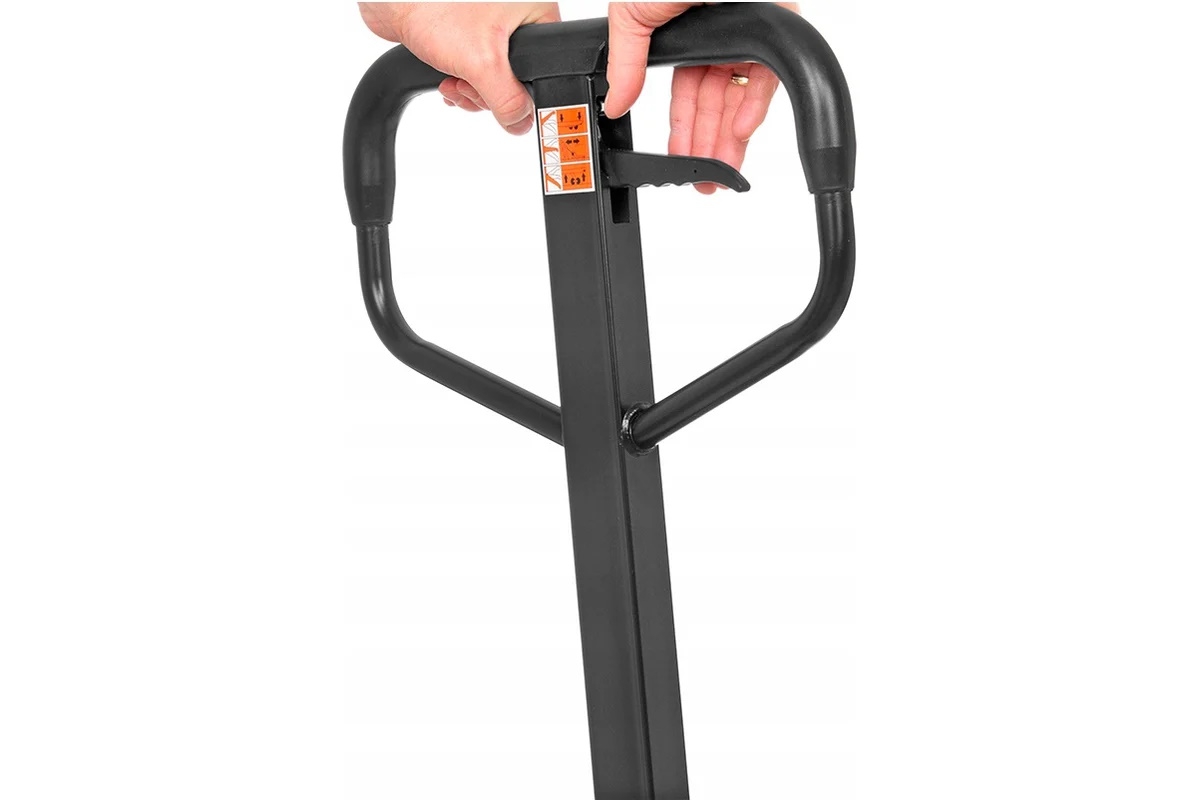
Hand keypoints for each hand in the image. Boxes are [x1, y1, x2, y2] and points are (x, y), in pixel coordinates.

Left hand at [358, 2, 560, 134]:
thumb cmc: (436, 7)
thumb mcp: (482, 63)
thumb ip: (507, 101)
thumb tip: (521, 123)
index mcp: (534, 13)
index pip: (542, 69)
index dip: (518, 92)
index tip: (494, 96)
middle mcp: (515, 17)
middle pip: (514, 79)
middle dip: (485, 91)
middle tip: (467, 82)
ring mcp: (491, 25)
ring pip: (492, 78)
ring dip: (469, 89)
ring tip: (453, 80)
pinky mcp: (468, 34)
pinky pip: (474, 70)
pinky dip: (459, 80)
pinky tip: (446, 77)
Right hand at [605, 2, 798, 192]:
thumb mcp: (635, 13)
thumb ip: (627, 61)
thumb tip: (614, 102)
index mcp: (684, 31)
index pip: (684, 93)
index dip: (681, 129)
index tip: (679, 161)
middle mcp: (719, 34)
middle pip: (713, 102)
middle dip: (706, 145)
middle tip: (703, 183)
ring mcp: (749, 31)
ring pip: (740, 96)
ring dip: (730, 136)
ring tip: (722, 171)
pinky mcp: (778, 25)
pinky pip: (767, 77)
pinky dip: (754, 107)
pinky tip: (740, 132)